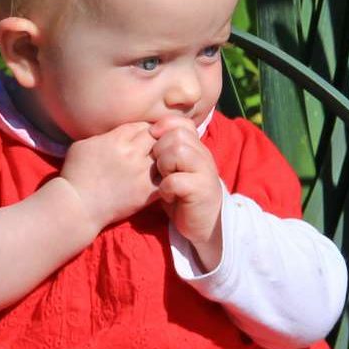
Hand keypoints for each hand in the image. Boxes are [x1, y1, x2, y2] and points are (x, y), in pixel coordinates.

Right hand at [56, 122, 159, 231]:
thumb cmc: (75, 175)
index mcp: (116, 140)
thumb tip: (115, 134)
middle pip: (156, 138)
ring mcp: (141, 173)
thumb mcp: (83, 145)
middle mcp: (132, 153)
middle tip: (154, 149)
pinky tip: (163, 177)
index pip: (142, 125)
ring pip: (165, 156)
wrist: (78, 206)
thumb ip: (104, 136)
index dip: (144, 130)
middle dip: (157, 141)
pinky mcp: (147, 192)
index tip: (143, 138)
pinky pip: (168, 177)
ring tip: (160, 162)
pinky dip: (168, 175)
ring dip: (164, 158)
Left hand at [150, 115, 223, 268]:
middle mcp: (204, 156)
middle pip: (177, 135)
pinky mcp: (201, 191)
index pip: (182, 123)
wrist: (206, 225)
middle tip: (159, 168)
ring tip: (163, 179)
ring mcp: (205, 172)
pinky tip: (168, 196)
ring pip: (179, 151)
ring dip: (165, 165)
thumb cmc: (184, 197)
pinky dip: (166, 188)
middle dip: (161, 150)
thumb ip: (166, 152)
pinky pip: (176, 180)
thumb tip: (143, 135)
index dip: (165, 127)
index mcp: (197, 149)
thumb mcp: (175, 170)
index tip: (154, 142)